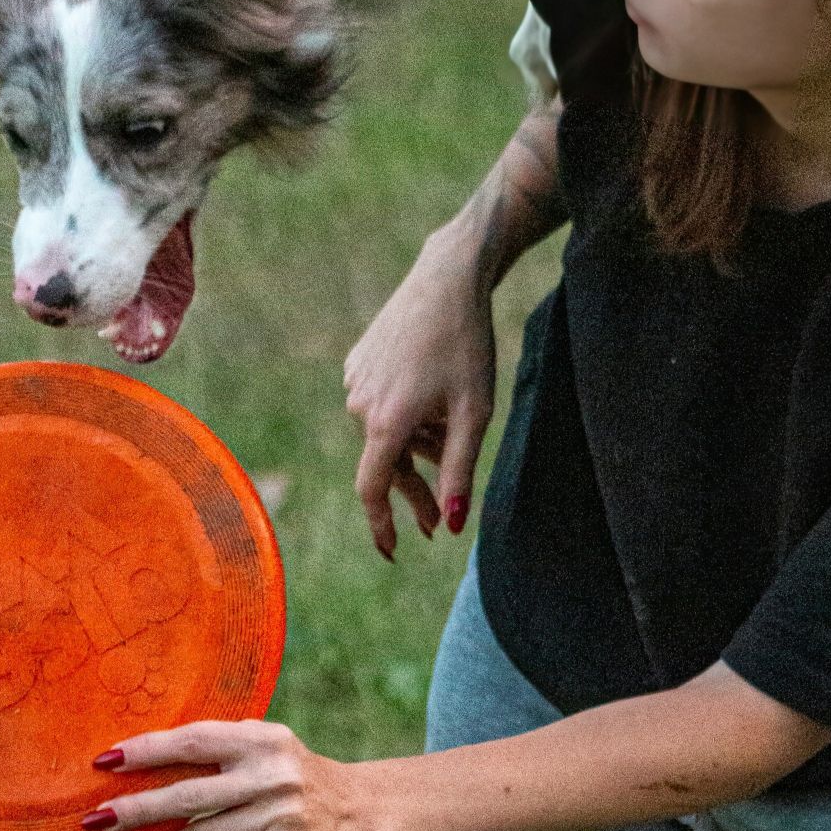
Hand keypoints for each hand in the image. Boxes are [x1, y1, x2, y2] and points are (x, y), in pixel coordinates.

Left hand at [87, 720, 386, 830]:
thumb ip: (219, 746)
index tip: (107, 759)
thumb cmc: (290, 770)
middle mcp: (270, 773)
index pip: (193, 740)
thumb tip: (145, 757)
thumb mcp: (264, 745)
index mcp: (261, 738)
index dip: (147, 750)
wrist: (355, 808)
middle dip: (138, 808)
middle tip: (99, 818)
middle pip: (188, 793)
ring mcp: (277, 813)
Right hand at [342, 225, 496, 560]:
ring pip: (385, 433)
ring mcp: (356, 381)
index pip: (373, 489)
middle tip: (438, 522)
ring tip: (452, 432)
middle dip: (413, 492)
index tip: (392, 551)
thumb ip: (459, 472)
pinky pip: (380, 405)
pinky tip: (434, 397)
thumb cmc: (467, 347)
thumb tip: (453, 527)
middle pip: (385, 463)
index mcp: (385, 422)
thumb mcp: (474, 414)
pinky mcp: (359, 361)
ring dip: (415, 446)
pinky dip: (405, 416)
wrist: (446, 280)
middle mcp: (360, 405)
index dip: (381, 525)